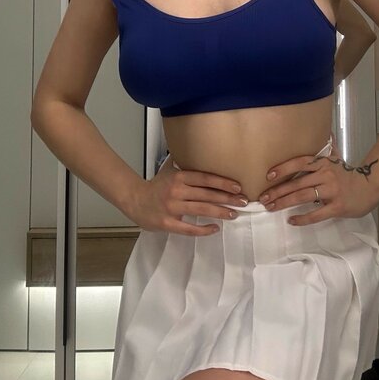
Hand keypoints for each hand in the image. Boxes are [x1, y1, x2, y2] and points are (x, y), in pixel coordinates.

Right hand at [126, 158, 246, 236]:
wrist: (134, 200)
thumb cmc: (156, 186)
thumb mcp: (169, 170)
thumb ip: (184, 164)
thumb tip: (199, 150)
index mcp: (179, 177)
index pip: (205, 178)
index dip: (223, 182)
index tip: (238, 187)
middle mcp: (177, 191)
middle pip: (207, 195)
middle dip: (228, 199)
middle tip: (243, 202)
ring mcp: (172, 208)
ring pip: (201, 210)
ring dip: (220, 212)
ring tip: (234, 214)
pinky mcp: (168, 223)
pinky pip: (188, 228)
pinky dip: (203, 230)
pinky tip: (214, 228)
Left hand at [257, 132, 378, 224]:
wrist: (371, 186)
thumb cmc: (350, 175)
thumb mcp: (337, 159)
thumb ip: (328, 149)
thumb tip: (326, 132)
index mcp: (323, 163)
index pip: (299, 163)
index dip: (283, 168)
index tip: (268, 176)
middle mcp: (326, 175)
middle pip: (297, 183)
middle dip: (278, 191)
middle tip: (264, 198)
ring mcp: (331, 191)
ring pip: (303, 196)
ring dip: (284, 202)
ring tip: (271, 208)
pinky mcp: (337, 206)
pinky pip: (316, 214)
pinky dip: (302, 218)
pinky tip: (291, 221)